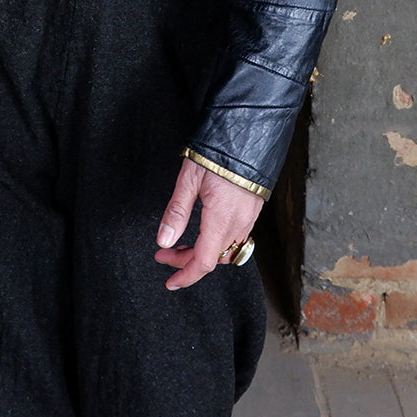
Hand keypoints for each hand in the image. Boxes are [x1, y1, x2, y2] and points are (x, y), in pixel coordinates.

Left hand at [154, 156, 263, 289]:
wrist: (247, 135)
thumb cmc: (217, 154)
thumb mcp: (189, 180)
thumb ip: (176, 212)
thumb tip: (164, 241)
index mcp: (220, 220)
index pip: (203, 263)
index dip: (185, 276)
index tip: (170, 282)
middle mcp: (238, 224)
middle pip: (212, 259)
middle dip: (186, 261)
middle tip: (165, 253)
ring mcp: (248, 219)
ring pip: (225, 251)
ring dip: (203, 253)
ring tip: (183, 244)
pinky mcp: (252, 211)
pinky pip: (236, 239)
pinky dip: (217, 243)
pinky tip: (205, 232)